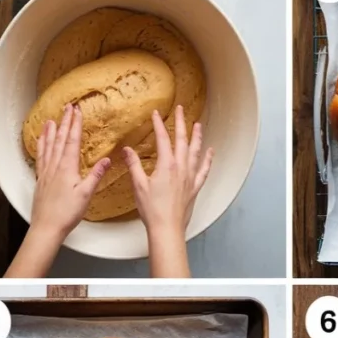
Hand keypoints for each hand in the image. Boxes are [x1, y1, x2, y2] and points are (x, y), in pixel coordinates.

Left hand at [30, 104, 109, 238]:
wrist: (46, 227)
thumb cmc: (66, 213)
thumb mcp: (86, 195)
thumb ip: (95, 176)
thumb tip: (106, 160)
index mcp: (67, 168)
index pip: (72, 141)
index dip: (75, 124)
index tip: (77, 111)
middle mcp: (54, 167)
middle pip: (59, 139)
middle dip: (64, 122)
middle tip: (67, 107)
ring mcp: (45, 172)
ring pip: (48, 146)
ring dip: (50, 131)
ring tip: (51, 119)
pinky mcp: (40, 179)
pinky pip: (40, 157)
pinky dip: (40, 146)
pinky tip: (40, 142)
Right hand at [124, 105, 213, 236]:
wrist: (167, 228)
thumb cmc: (152, 210)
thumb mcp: (139, 185)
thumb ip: (134, 165)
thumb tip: (127, 150)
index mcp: (166, 165)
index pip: (163, 139)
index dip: (159, 124)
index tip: (156, 114)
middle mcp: (181, 168)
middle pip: (182, 140)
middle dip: (181, 122)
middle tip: (181, 109)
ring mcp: (190, 177)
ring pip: (196, 151)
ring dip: (197, 136)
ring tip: (198, 125)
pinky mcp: (194, 187)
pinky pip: (204, 170)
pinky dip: (208, 159)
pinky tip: (210, 152)